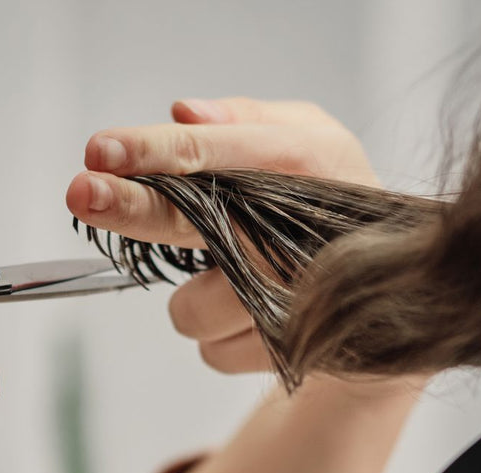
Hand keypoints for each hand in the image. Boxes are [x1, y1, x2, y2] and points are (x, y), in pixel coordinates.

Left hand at [66, 97, 376, 372]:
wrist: (396, 298)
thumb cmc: (331, 200)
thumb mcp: (306, 137)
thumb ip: (244, 120)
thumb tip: (182, 112)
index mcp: (305, 160)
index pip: (212, 150)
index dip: (152, 150)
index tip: (100, 149)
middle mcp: (299, 230)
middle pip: (194, 220)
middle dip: (132, 208)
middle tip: (83, 193)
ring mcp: (299, 299)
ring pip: (191, 309)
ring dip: (195, 299)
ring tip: (235, 283)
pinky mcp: (293, 352)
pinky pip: (213, 352)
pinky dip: (220, 337)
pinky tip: (253, 316)